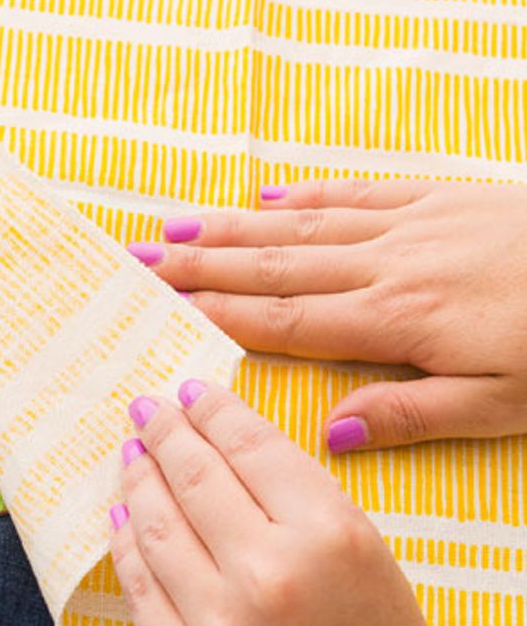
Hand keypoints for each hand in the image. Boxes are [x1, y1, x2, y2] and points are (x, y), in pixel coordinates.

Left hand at [108, 380, 473, 625]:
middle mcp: (267, 575)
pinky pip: (137, 587)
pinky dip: (126, 542)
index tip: (189, 392)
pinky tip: (122, 514)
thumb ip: (299, 494)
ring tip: (130, 453)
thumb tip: (223, 439)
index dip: (212, 410)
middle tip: (145, 408)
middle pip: (193, 476)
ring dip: (136, 478)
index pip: (250, 445)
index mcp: (327, 535)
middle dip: (164, 432)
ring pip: (153, 524)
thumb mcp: (367, 551)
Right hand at [127, 179, 526, 450]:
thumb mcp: (504, 404)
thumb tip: (330, 432)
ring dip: (233, 227)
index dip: (215, 310)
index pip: (286, 319)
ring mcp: (412, 224)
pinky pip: (357, 192)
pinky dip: (306, 195)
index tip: (157, 302)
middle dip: (200, 263)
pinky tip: (267, 196)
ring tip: (174, 226)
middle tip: (135, 259)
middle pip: (275, 265)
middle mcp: (389, 265)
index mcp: (397, 322)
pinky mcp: (441, 197)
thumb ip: (414, 414)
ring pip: (304, 226)